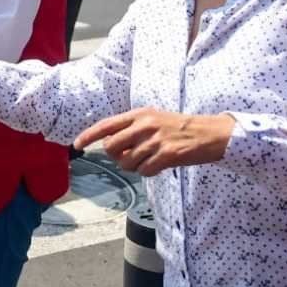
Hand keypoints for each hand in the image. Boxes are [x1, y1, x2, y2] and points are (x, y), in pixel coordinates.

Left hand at [73, 107, 234, 176]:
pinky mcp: (166, 155)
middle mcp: (145, 125)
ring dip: (135, 165)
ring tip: (150, 158)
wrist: (209, 133)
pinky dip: (148, 171)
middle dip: (116, 156)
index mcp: (139, 114)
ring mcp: (155, 140)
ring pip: (127, 163)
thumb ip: (131, 129)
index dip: (88, 136)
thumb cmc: (178, 127)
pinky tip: (159, 164)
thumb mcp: (153, 119)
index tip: (76, 145)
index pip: (106, 125)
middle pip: (112, 148)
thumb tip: (110, 145)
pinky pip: (144, 171)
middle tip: (130, 156)